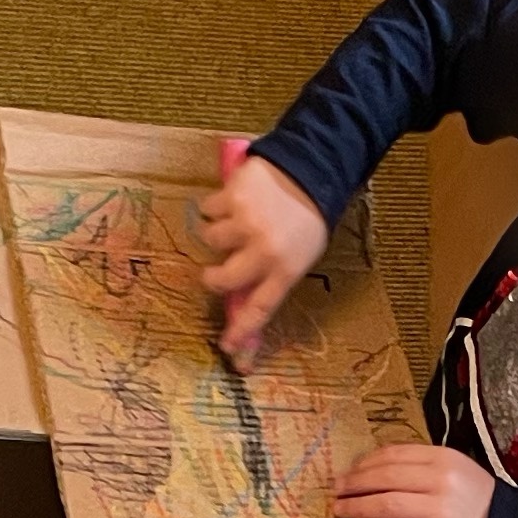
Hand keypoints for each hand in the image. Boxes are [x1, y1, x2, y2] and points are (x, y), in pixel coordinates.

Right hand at [198, 146, 327, 363]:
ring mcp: (245, 223)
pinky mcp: (232, 197)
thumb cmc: (306, 218)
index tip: (227, 348)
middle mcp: (264, 250)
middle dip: (214, 278)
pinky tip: (234, 201)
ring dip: (218, 233)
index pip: (260, 309)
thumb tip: (241, 306)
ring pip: (210, 240)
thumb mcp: (300, 254)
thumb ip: (273, 277)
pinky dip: (215, 207)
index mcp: (286, 269)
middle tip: (215, 272)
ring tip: (235, 222)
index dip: (241, 332)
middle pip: (222, 279)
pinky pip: (208, 209)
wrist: (310, 169)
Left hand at [330, 443, 493, 517]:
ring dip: (358, 507)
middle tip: (336, 491)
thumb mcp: (449, 467)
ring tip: (340, 509)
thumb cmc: (467, 494)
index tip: (346, 473)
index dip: (364, 464)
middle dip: (355, 485)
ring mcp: (441, 512)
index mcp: (443, 459)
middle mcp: (442, 482)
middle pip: (386, 480)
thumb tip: (364, 468)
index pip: (393, 456)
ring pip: (388, 505)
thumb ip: (414, 464)